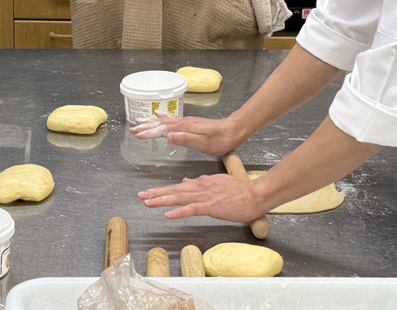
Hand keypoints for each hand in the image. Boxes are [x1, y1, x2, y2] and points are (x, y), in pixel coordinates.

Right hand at [130, 112, 244, 155]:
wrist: (233, 130)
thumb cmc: (221, 140)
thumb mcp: (204, 143)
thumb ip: (185, 140)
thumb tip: (168, 135)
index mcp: (185, 128)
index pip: (162, 130)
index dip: (149, 133)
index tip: (137, 135)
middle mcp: (183, 123)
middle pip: (160, 124)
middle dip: (146, 127)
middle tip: (133, 129)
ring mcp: (186, 122)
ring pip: (164, 121)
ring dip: (151, 122)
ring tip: (139, 121)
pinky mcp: (190, 123)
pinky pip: (171, 119)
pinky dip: (162, 118)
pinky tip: (159, 115)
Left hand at [139, 174, 264, 221]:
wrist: (255, 194)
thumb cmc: (240, 191)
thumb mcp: (218, 182)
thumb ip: (201, 183)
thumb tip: (186, 182)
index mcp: (202, 182)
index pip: (179, 187)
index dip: (163, 190)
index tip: (150, 192)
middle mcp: (201, 186)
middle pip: (174, 191)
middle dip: (156, 193)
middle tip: (141, 195)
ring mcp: (205, 196)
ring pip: (179, 198)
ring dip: (162, 200)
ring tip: (147, 202)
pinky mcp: (211, 206)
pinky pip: (192, 209)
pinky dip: (179, 212)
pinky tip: (168, 215)